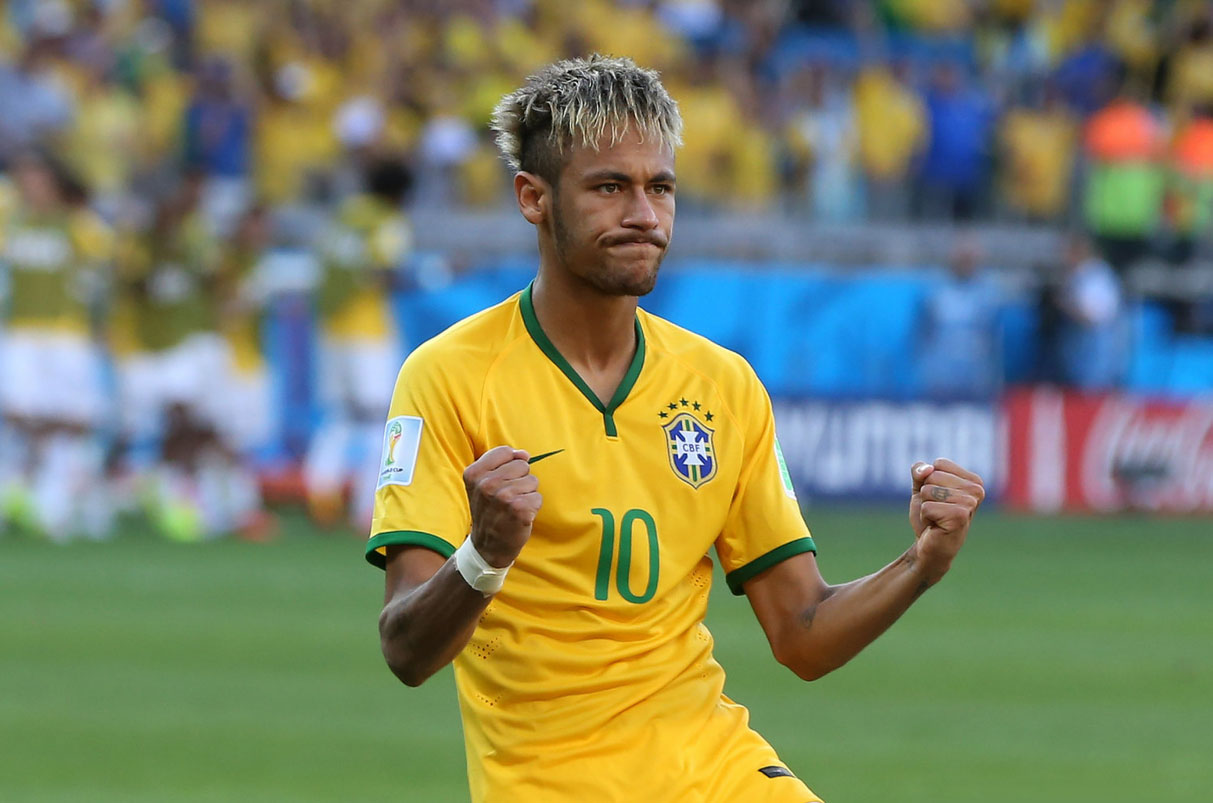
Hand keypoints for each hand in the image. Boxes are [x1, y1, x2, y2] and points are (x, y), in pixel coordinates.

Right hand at [463, 445, 542, 567]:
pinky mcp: (519, 510)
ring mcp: (503, 497)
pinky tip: (520, 517)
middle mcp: (486, 484)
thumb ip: (501, 463)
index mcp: (474, 474)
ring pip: (532, 481)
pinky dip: (533, 507)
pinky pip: (537, 497)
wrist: (487, 547)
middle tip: (507, 499)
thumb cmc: (489, 511)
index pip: (505, 452)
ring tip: (512, 508)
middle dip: (520, 480)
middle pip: (522, 465)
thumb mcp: (482, 484)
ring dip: (527, 495)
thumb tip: (524, 454)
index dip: (510, 465)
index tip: (502, 481)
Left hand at [908, 458, 984, 582]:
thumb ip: (920, 471)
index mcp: (973, 480)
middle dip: (926, 494)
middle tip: (937, 511)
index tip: (939, 498)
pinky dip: (925, 517)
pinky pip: (927, 507)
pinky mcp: (959, 516)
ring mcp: (970, 503)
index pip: (939, 463)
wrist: (930, 546)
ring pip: (928, 490)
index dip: (929, 480)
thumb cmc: (930, 516)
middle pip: (932, 476)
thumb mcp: (921, 487)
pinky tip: (936, 526)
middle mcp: (977, 490)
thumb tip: (927, 469)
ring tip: (937, 518)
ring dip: (925, 506)